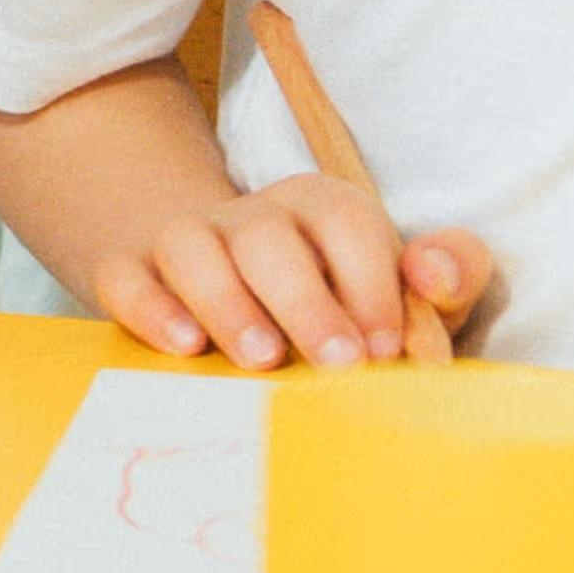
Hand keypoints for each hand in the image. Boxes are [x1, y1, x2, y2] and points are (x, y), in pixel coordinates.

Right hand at [92, 174, 492, 372]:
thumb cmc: (340, 304)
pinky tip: (186, 347)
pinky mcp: (132, 272)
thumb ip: (448, 276)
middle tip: (339, 364)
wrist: (232, 297)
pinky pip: (125, 276)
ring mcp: (187, 241)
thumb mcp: (407, 290)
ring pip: (190, 245)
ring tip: (262, 360)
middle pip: (268, 237)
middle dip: (306, 301)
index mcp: (321, 208)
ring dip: (226, 303)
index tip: (388, 348)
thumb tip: (433, 272)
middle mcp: (250, 216)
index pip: (345, 220)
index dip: (370, 281)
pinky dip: (150, 308)